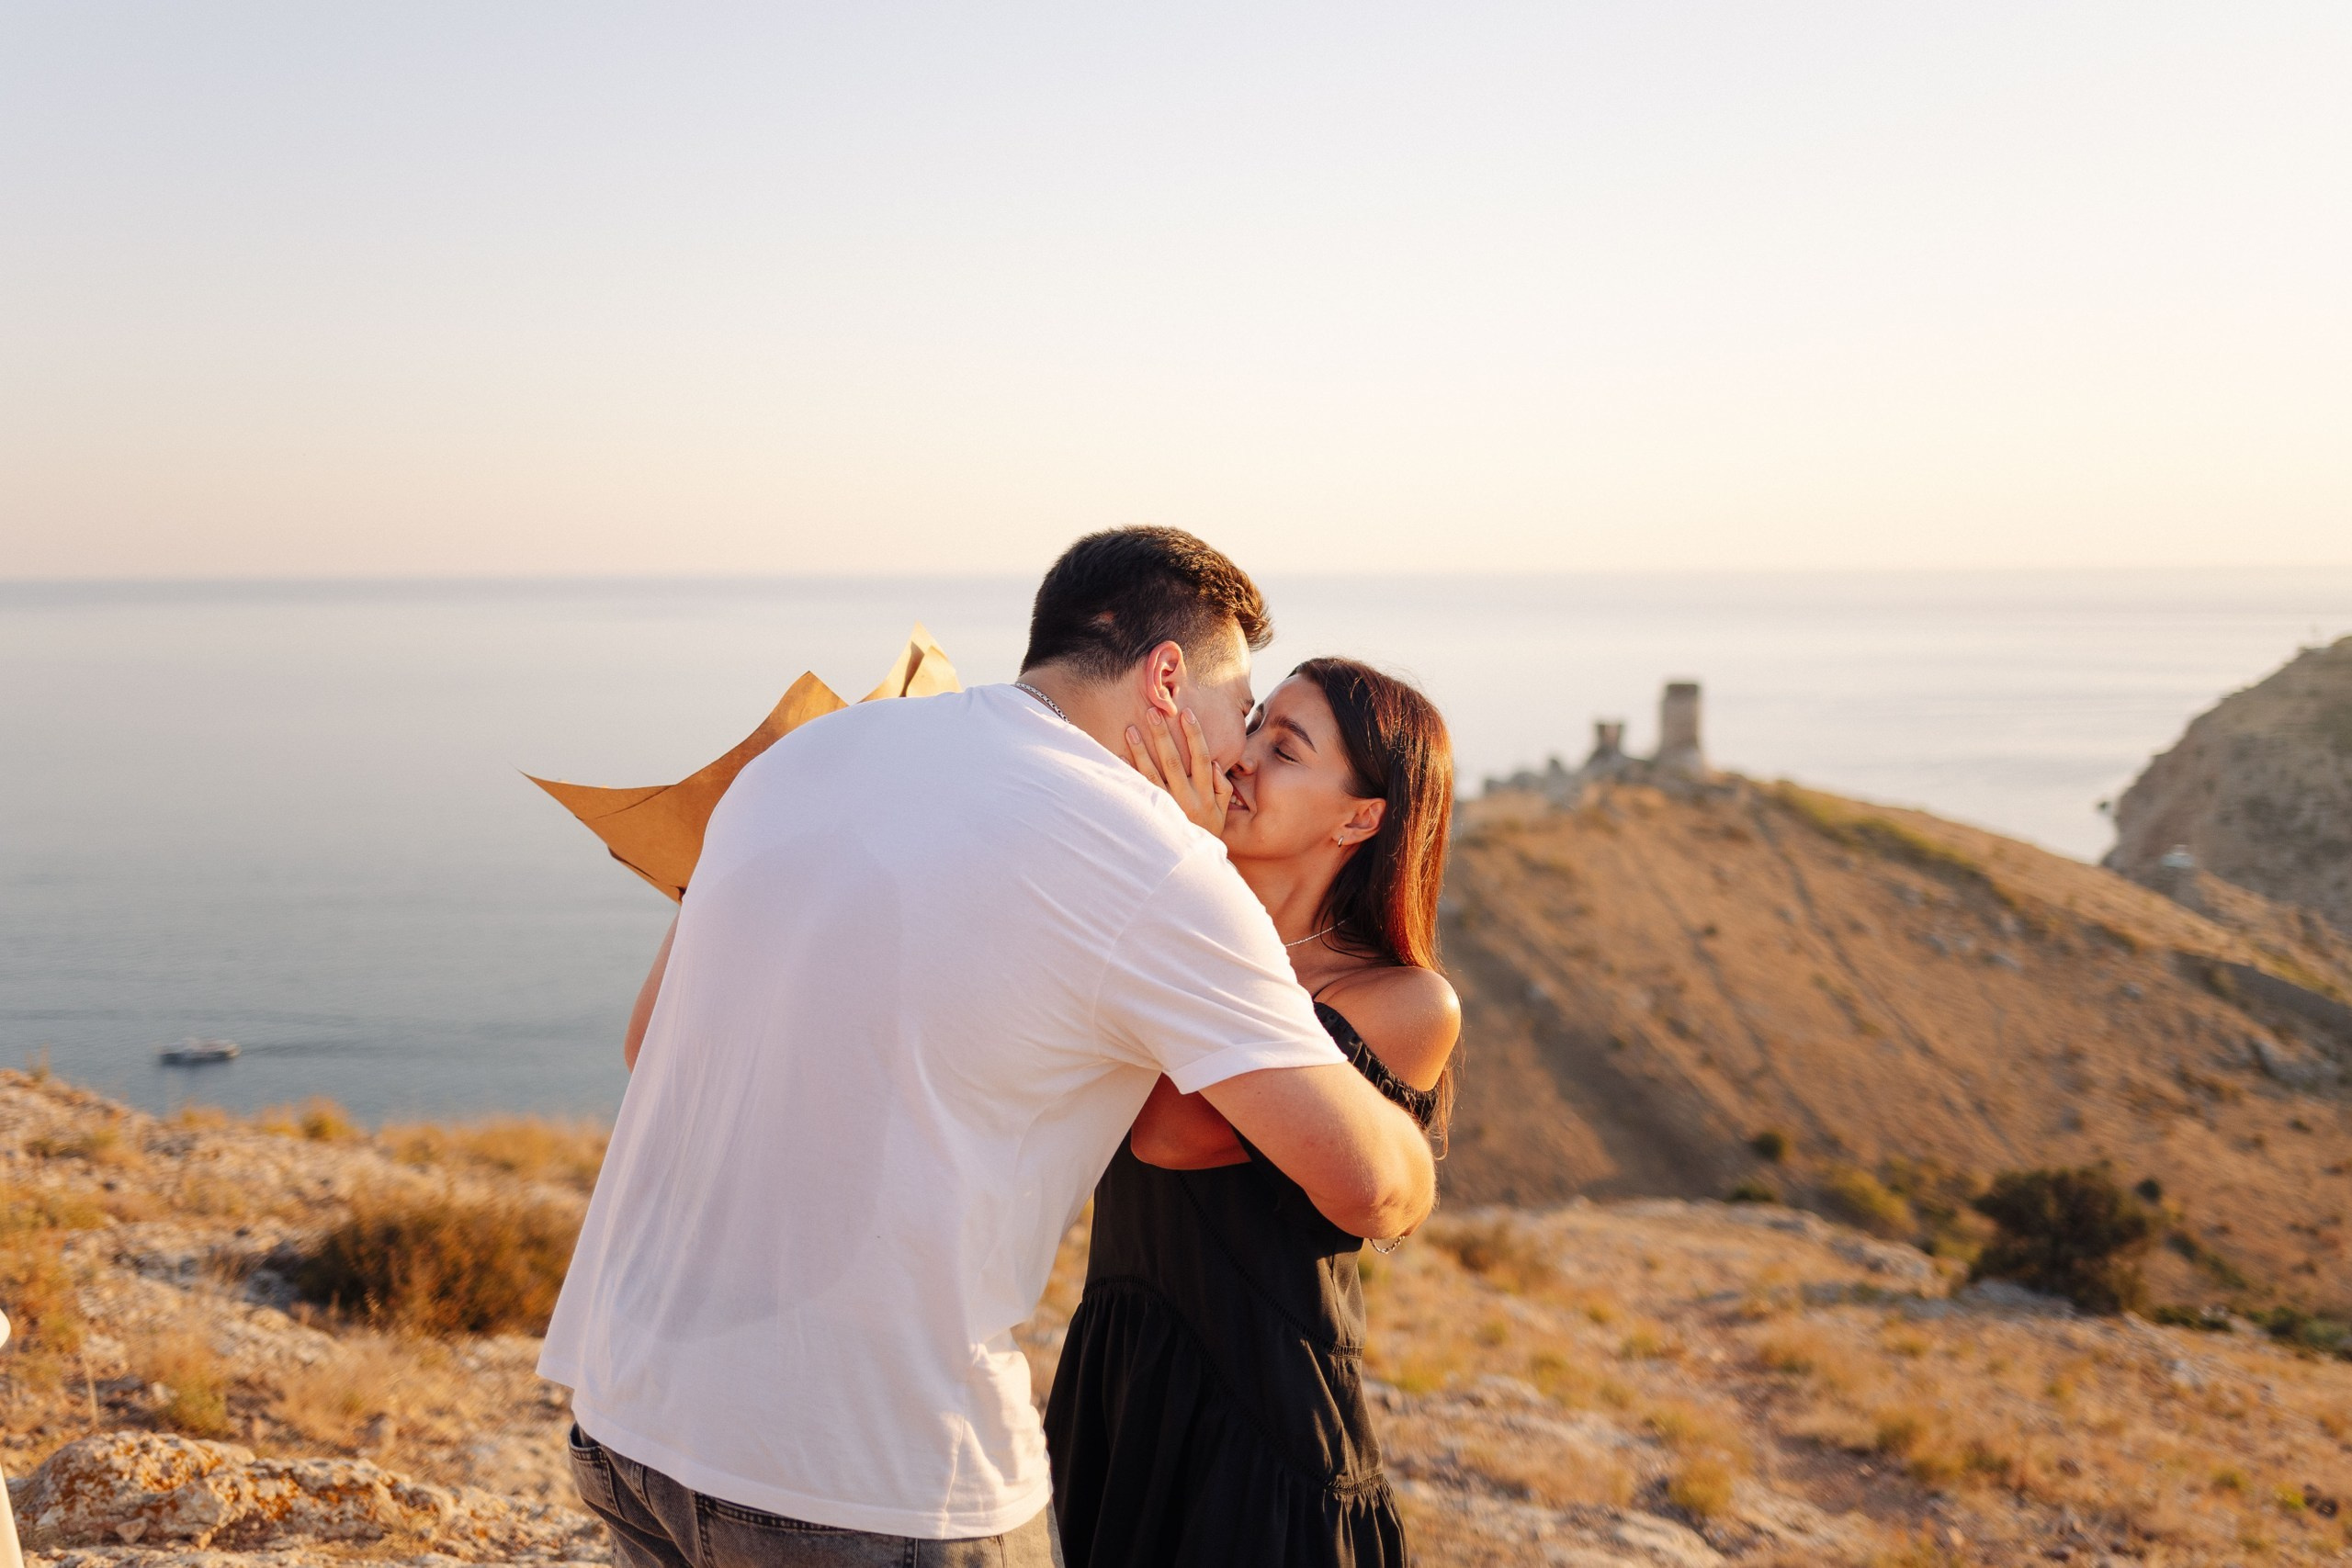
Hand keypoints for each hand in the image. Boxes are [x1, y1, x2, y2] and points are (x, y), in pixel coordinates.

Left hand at [1125, 708, 1233, 834]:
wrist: (1191, 864)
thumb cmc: (1207, 832)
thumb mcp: (1222, 812)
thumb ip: (1222, 787)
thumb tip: (1214, 763)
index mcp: (1205, 794)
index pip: (1201, 757)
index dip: (1194, 735)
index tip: (1186, 713)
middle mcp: (1187, 798)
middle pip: (1173, 761)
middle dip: (1163, 735)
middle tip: (1153, 712)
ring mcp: (1168, 807)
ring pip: (1152, 774)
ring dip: (1141, 751)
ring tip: (1131, 729)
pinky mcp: (1153, 815)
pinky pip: (1139, 791)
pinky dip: (1129, 773)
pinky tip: (1118, 757)